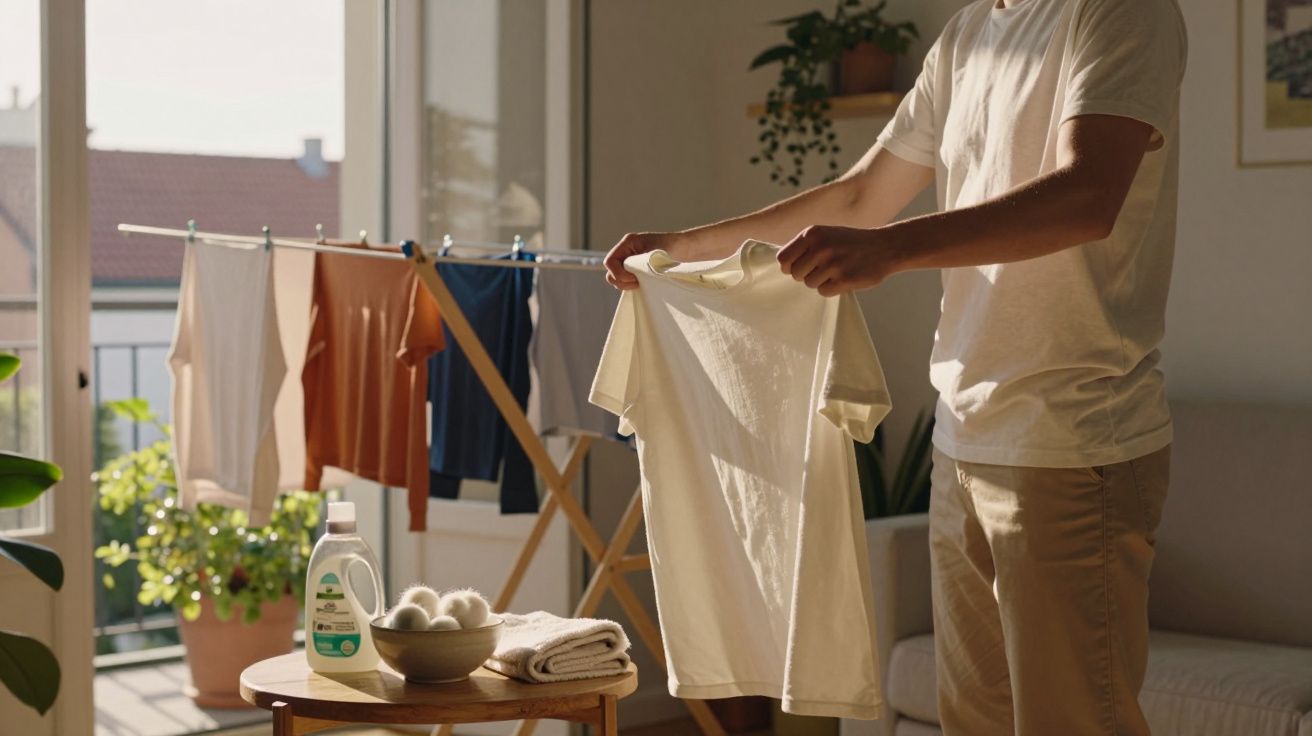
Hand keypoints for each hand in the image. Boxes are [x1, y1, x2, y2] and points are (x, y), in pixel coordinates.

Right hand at [603, 231, 683, 289]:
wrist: (688, 249)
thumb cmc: (675, 247)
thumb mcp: (654, 255)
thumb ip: (639, 265)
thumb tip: (630, 275)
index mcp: (629, 243)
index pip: (610, 261)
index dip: (618, 273)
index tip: (634, 278)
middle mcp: (627, 252)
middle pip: (611, 272)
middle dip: (623, 281)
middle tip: (638, 282)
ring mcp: (632, 262)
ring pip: (618, 279)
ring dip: (628, 284)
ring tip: (644, 283)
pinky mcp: (638, 271)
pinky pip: (627, 281)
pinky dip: (633, 286)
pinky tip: (645, 285)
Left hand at [777, 225, 901, 295]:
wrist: (885, 247)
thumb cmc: (851, 243)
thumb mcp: (826, 234)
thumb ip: (805, 246)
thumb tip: (783, 265)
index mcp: (812, 234)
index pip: (783, 259)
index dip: (790, 266)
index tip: (802, 266)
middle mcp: (820, 247)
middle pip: (796, 274)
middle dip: (806, 275)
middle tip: (824, 269)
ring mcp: (832, 263)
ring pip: (809, 284)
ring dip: (821, 281)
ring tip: (837, 271)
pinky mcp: (844, 279)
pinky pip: (824, 292)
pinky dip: (832, 289)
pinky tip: (844, 278)